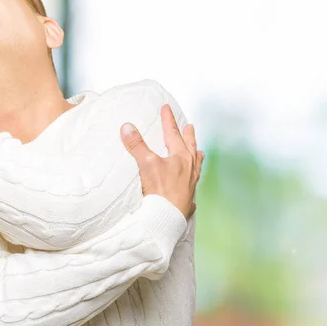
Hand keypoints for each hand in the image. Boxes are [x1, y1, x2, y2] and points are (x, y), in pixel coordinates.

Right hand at [120, 104, 203, 218]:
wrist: (167, 217)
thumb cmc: (160, 190)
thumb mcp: (146, 164)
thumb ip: (137, 145)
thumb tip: (127, 127)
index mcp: (180, 157)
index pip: (173, 133)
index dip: (168, 120)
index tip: (166, 108)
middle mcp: (189, 168)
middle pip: (190, 147)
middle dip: (188, 135)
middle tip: (190, 126)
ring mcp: (190, 183)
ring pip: (196, 166)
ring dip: (196, 156)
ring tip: (199, 152)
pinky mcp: (188, 197)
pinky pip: (193, 185)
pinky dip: (193, 181)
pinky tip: (193, 185)